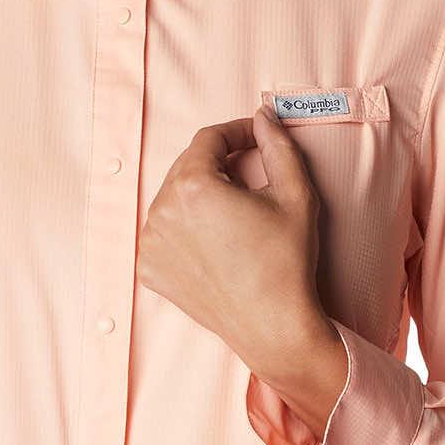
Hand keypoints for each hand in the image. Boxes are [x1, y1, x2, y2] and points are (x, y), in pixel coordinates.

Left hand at [136, 102, 340, 389]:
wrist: (273, 327)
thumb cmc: (287, 261)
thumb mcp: (295, 194)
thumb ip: (277, 145)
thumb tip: (262, 117)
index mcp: (193, 186)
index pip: (209, 138)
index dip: (236, 132)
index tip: (256, 137)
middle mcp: (161, 210)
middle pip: (188, 165)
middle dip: (218, 163)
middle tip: (251, 173)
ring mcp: (150, 241)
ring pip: (174, 196)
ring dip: (200, 193)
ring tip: (235, 210)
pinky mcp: (149, 267)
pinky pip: (165, 229)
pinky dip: (185, 225)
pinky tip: (215, 238)